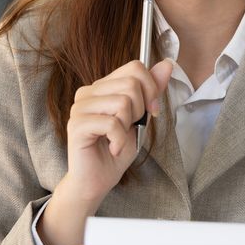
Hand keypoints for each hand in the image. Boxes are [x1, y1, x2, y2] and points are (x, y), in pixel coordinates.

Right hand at [62, 58, 173, 203]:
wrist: (98, 180)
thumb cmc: (116, 150)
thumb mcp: (141, 118)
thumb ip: (151, 91)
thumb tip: (167, 64)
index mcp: (102, 87)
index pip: (134, 68)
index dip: (151, 89)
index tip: (150, 111)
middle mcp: (88, 92)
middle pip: (131, 84)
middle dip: (140, 111)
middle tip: (129, 129)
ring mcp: (80, 107)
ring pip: (122, 102)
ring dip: (128, 127)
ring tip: (116, 139)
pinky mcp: (77, 124)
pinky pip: (112, 123)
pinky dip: (119, 140)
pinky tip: (112, 148)